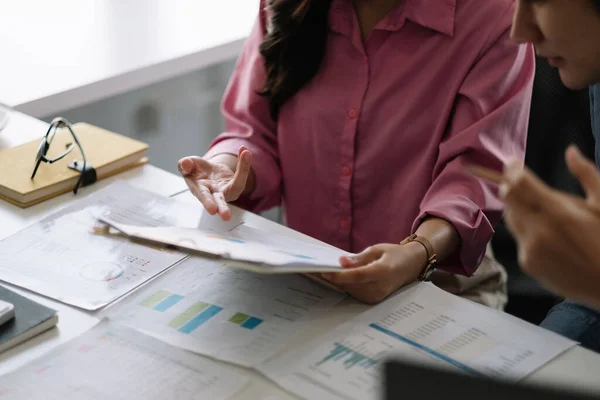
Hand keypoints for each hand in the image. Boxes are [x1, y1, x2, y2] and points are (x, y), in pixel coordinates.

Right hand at [178, 146, 251, 220]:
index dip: (208, 202)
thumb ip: (185, 165)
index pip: (204, 197)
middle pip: (221, 202)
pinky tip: (244, 150)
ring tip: (245, 154)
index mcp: (200, 190)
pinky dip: (243, 162)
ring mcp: (227, 189)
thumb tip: (185, 164)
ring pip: (237, 185)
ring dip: (243, 170)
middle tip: (226, 217)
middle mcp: (215, 193)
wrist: (207, 171)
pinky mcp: (236, 183)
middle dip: (223, 208)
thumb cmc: (195, 171)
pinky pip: (242, 173)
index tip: (212, 210)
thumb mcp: (187, 165)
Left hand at [321, 242, 426, 303]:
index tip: (324, 272)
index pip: (358, 276)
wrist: (411, 267)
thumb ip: (359, 258)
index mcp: (383, 272)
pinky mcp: (373, 300)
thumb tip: (341, 263)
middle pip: (350, 285)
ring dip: (335, 282)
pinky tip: (332, 277)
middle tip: (313, 269)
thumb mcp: (377, 250)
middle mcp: (380, 288)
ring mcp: (377, 296)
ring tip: (319, 272)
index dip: (340, 275)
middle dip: (332, 277)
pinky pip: (353, 292)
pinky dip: (343, 285)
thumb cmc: (394, 254)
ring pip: (349, 290)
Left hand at [501, 146, 599, 309]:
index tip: (512, 163)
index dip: (512, 170)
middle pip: (508, 199)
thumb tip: (570, 151)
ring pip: (512, 219)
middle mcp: (540, 230)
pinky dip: (529, 233)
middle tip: (521, 183)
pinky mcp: (527, 263)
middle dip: (512, 187)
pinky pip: (520, 239)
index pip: (520, 183)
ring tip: (544, 215)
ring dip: (520, 211)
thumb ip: (587, 175)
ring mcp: (531, 248)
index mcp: (560, 212)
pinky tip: (551, 239)